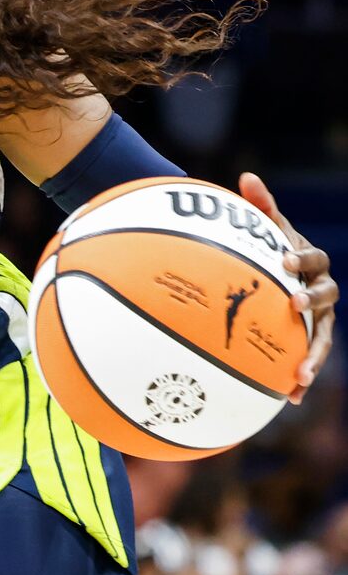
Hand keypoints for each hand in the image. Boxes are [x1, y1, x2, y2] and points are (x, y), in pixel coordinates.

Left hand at [239, 171, 336, 401]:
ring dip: (315, 355)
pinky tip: (288, 398)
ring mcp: (318, 318)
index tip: (285, 261)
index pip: (313, 258)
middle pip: (326, 297)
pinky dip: (300, 378)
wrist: (279, 275)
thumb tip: (246, 176)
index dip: (302, 258)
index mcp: (310, 262)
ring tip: (301, 375)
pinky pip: (308, 359)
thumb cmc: (270, 250)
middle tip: (294, 306)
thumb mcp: (265, 229)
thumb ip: (260, 206)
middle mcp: (321, 290)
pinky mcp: (309, 341)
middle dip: (313, 301)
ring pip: (323, 337)